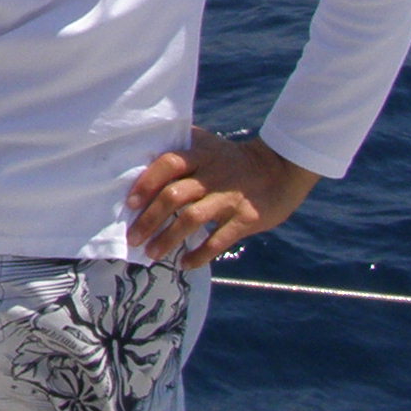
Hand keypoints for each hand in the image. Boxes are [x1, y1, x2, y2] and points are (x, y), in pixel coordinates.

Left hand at [126, 126, 320, 268]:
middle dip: (150, 219)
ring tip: (152, 254)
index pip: (169, 164)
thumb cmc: (232, 160)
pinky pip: (218, 240)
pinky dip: (200, 254)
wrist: (280, 169)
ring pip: (192, 219)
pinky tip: (185, 264)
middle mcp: (214, 174)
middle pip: (174, 195)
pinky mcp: (246, 218)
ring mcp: (230, 197)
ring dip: (168, 239)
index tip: (130, 203)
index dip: (147, 182)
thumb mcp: (209, 146)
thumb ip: (180, 151)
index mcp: (201, 154)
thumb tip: (137, 162)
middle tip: (133, 238)